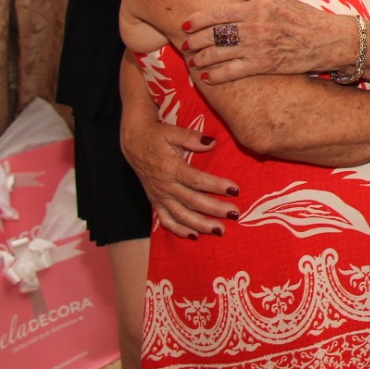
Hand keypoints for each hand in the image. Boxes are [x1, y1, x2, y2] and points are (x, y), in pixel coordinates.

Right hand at [119, 108, 237, 239]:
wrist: (134, 142)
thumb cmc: (157, 136)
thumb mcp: (173, 132)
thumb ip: (192, 138)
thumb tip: (212, 143)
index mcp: (170, 168)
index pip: (197, 180)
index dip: (216, 186)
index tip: (235, 190)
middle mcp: (164, 185)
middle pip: (192, 201)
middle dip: (214, 209)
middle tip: (234, 213)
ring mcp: (159, 196)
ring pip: (180, 215)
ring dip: (200, 225)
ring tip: (220, 230)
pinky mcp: (155, 201)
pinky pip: (166, 220)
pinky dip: (179, 230)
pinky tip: (194, 236)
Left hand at [178, 0, 347, 81]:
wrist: (328, 39)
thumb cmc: (304, 16)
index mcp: (256, 7)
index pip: (217, 13)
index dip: (197, 20)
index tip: (184, 25)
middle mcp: (254, 26)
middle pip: (214, 34)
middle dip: (195, 41)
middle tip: (185, 46)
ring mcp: (258, 46)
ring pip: (219, 53)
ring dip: (202, 59)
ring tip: (193, 61)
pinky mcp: (265, 64)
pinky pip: (233, 71)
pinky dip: (217, 75)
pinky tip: (207, 77)